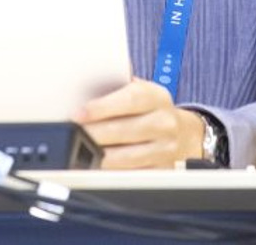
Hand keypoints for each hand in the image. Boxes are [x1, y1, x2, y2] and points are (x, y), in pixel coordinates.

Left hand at [75, 79, 205, 168]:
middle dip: (93, 134)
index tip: (78, 114)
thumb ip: (116, 84)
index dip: (101, 107)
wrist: (184, 134)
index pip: (129, 100)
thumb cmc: (150, 109)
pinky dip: (111, 173)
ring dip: (98, 157)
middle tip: (71, 134)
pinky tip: (96, 168)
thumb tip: (87, 79)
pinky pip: (132, 175)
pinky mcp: (161, 171)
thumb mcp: (139, 90)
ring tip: (78, 152)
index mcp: (156, 97)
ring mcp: (164, 149)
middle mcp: (164, 123)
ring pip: (126, 157)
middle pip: (124, 131)